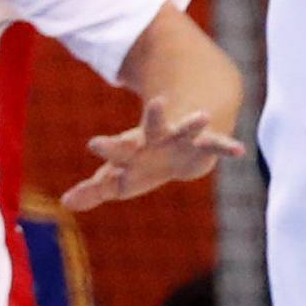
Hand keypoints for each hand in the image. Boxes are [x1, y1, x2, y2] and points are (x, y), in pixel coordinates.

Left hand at [61, 95, 242, 211]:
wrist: (178, 146)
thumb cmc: (142, 165)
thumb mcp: (118, 178)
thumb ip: (94, 190)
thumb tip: (66, 202)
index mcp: (133, 149)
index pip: (118, 148)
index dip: (107, 148)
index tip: (93, 143)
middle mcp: (157, 139)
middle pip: (153, 127)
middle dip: (155, 117)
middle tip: (158, 102)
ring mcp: (182, 138)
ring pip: (188, 128)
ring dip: (194, 122)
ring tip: (203, 116)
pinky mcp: (203, 144)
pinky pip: (217, 144)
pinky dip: (226, 148)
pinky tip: (239, 151)